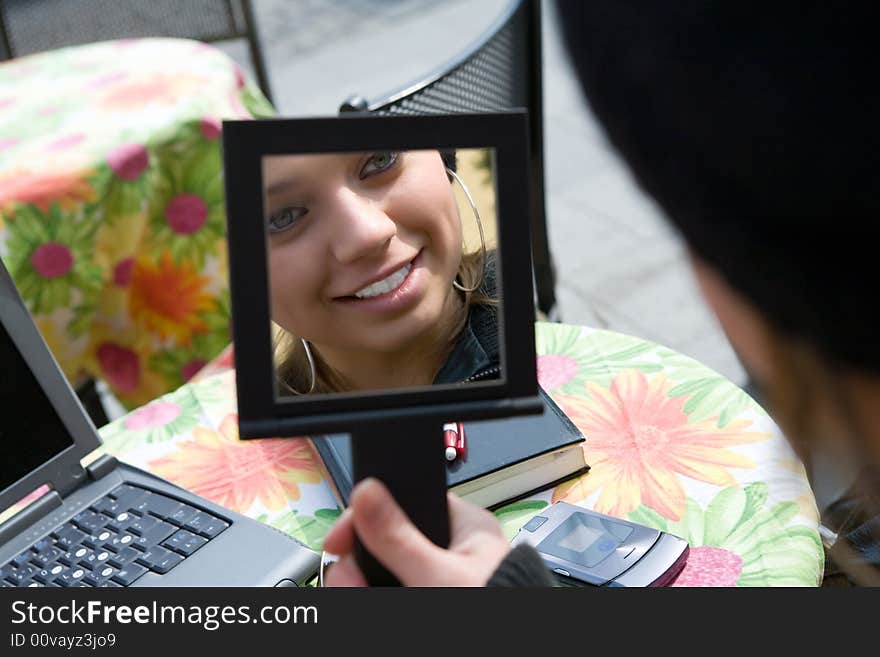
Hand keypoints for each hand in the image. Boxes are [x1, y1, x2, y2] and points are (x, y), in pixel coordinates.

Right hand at [322, 477, 511, 585]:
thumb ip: (398, 536)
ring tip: (351, 592)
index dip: (369, 517)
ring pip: (382, 576)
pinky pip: (389, 592)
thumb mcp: (437, 575)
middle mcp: (451, 554)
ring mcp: (437, 583)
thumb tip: (368, 491)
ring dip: (360, 585)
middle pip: (385, 545)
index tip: (339, 539)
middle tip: (346, 582)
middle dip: (358, 564)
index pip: (408, 503)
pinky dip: (372, 594)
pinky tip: (361, 595)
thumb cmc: (491, 609)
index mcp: (466, 529)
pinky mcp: (425, 600)